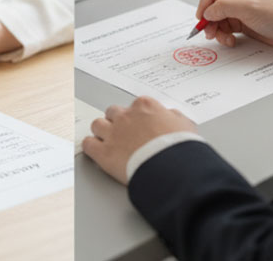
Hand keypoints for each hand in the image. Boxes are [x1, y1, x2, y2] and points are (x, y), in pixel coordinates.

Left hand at [82, 96, 196, 184]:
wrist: (172, 167)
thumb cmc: (180, 147)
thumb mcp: (184, 125)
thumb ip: (172, 117)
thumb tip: (169, 116)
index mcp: (145, 106)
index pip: (134, 106)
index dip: (137, 116)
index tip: (140, 124)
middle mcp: (126, 116)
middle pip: (113, 112)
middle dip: (117, 121)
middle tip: (123, 132)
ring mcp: (113, 134)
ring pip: (97, 125)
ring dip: (102, 132)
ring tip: (109, 141)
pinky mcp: (104, 153)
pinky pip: (88, 144)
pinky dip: (92, 147)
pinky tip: (96, 151)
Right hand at [195, 0, 272, 49]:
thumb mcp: (250, 9)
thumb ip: (225, 7)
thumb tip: (207, 11)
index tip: (203, 15)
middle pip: (213, 2)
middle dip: (209, 18)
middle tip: (209, 31)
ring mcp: (240, 8)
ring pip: (217, 17)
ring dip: (216, 29)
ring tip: (222, 38)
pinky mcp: (241, 21)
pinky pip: (224, 27)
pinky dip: (224, 35)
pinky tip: (231, 40)